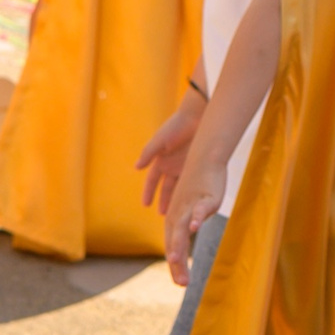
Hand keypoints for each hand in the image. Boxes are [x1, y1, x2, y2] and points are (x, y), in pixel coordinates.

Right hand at [137, 90, 204, 209]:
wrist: (197, 116)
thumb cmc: (176, 126)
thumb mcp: (159, 140)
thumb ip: (148, 154)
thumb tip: (137, 168)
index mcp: (160, 159)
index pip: (152, 180)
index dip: (148, 192)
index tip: (145, 204)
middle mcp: (171, 165)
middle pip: (166, 188)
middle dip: (165, 201)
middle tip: (165, 217)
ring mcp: (184, 166)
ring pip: (180, 187)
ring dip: (178, 200)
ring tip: (179, 214)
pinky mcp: (197, 164)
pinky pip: (193, 182)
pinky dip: (191, 192)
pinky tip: (193, 203)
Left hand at [165, 158, 225, 285]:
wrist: (204, 155)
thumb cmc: (199, 183)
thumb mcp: (191, 205)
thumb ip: (188, 221)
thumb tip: (188, 232)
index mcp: (175, 218)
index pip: (173, 245)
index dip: (176, 264)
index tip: (180, 282)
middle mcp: (179, 213)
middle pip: (175, 241)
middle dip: (177, 262)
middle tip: (181, 283)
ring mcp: (190, 205)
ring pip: (182, 227)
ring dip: (178, 244)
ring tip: (175, 261)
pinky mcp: (205, 197)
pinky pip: (199, 209)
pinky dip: (195, 218)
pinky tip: (194, 227)